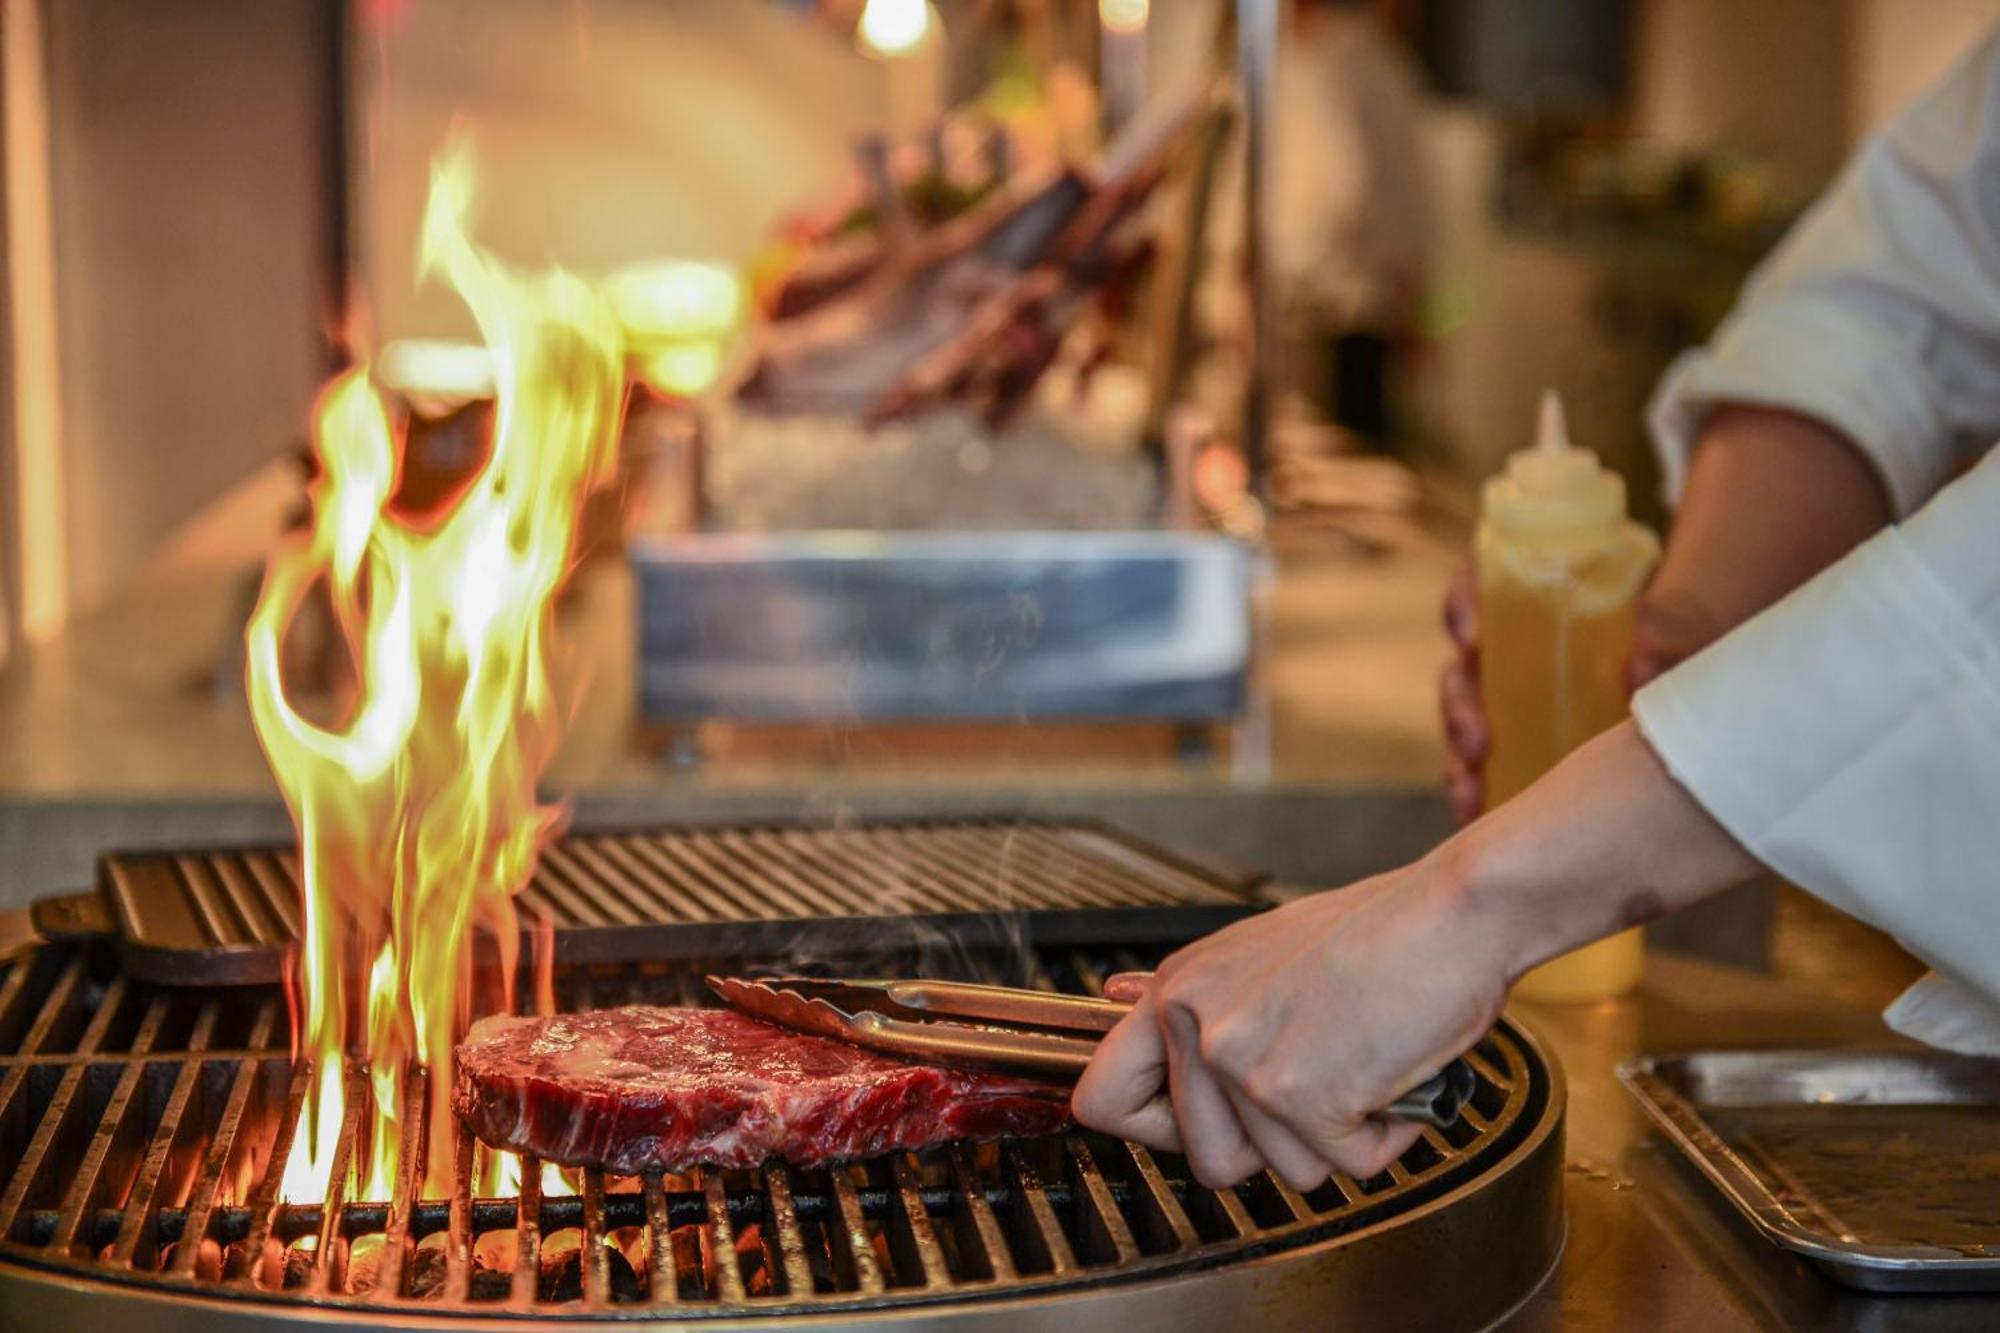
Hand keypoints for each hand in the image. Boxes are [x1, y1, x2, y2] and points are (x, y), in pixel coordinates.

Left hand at [1076, 722, 1763, 1191]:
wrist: (1454, 914)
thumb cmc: (1380, 931)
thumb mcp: (1259, 953)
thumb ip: (1200, 997)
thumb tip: (1117, 1000)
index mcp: (1178, 989)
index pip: (1101, 1100)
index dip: (1155, 1134)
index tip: (1200, 1130)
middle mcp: (1193, 1021)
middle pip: (1207, 1163)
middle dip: (1275, 1147)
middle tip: (1321, 1084)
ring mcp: (1240, 1060)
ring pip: (1283, 1174)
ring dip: (1339, 1139)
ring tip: (1363, 1063)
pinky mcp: (1299, 1095)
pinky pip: (1345, 1167)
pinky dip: (1385, 1136)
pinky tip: (1393, 1073)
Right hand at [1442, 405, 1891, 823]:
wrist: (1691, 671)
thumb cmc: (1673, 636)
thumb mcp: (1673, 629)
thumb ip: (1661, 641)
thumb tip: (1638, 669)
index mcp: (1523, 604)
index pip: (1474, 590)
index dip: (1462, 607)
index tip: (1473, 637)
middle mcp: (1503, 654)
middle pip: (1460, 673)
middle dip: (1460, 709)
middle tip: (1480, 740)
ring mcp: (1504, 704)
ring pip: (1462, 725)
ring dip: (1458, 758)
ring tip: (1472, 788)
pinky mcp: (1515, 748)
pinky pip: (1480, 769)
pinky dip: (1473, 791)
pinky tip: (1477, 815)